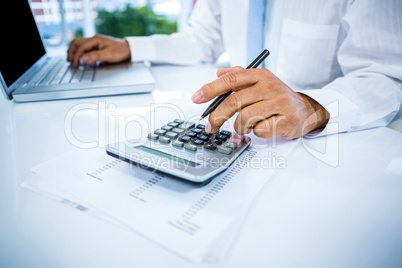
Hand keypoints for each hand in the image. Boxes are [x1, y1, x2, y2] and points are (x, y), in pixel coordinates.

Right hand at [67, 34, 130, 67]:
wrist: (129, 49)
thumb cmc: (120, 51)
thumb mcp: (108, 55)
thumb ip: (95, 57)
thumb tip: (83, 59)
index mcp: (96, 39)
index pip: (81, 47)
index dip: (76, 57)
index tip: (75, 65)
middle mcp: (94, 39)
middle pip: (77, 43)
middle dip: (71, 52)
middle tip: (69, 61)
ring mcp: (95, 42)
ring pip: (79, 44)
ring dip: (74, 51)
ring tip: (71, 59)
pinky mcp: (97, 45)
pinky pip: (84, 47)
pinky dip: (79, 52)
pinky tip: (79, 57)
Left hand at [192, 67, 329, 138]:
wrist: (306, 110)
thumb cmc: (277, 97)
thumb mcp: (260, 82)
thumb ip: (239, 76)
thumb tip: (218, 72)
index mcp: (261, 75)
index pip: (232, 79)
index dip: (211, 88)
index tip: (196, 98)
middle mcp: (270, 86)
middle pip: (235, 101)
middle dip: (217, 116)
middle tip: (210, 126)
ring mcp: (280, 103)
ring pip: (245, 118)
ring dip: (239, 127)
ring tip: (243, 127)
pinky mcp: (287, 120)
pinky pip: (260, 130)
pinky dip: (256, 133)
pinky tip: (262, 128)